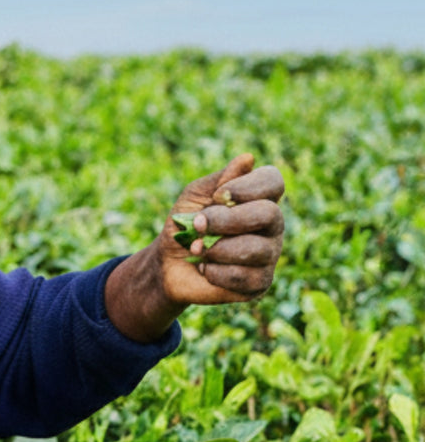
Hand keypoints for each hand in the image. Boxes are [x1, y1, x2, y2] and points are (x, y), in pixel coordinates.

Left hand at [105, 154, 284, 341]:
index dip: (247, 187)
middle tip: (198, 225)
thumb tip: (248, 158)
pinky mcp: (260, 283)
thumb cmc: (184, 224)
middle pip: (270, 214)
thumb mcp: (194, 197)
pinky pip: (247, 278)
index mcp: (258, 198)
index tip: (217, 196)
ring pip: (257, 249)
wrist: (168, 264)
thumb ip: (219, 180)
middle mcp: (271, 225)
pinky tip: (205, 269)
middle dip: (228, 220)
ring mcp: (269, 255)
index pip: (273, 181)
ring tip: (196, 249)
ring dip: (217, 249)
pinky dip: (216, 272)